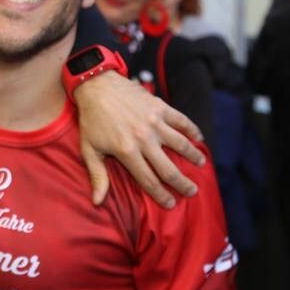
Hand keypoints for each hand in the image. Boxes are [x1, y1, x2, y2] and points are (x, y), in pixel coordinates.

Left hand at [74, 71, 204, 207]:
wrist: (97, 85)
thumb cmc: (92, 120)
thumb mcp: (89, 149)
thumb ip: (97, 176)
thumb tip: (97, 202)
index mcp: (127, 152)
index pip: (149, 181)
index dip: (161, 195)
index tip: (171, 204)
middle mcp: (144, 139)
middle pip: (169, 169)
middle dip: (182, 184)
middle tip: (191, 191)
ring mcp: (154, 122)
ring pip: (181, 145)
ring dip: (194, 156)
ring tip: (201, 165)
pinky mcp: (160, 107)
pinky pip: (182, 121)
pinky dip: (192, 130)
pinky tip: (199, 138)